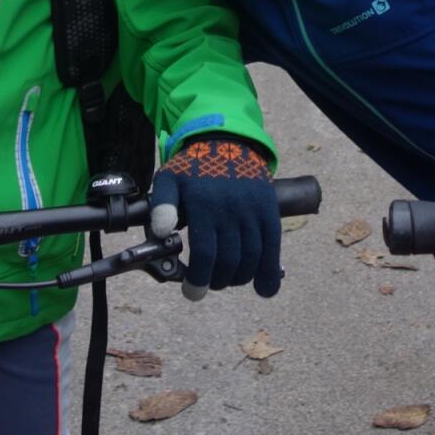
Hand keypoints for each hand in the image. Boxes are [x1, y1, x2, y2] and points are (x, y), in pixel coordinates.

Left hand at [148, 137, 281, 300]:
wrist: (228, 141)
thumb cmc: (194, 167)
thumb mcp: (169, 179)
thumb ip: (162, 206)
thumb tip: (160, 233)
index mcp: (204, 204)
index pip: (205, 253)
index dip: (199, 279)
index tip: (193, 292)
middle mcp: (231, 208)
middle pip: (229, 260)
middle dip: (218, 280)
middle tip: (209, 284)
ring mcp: (253, 210)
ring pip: (252, 257)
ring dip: (240, 278)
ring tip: (228, 279)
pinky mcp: (269, 210)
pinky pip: (273, 246)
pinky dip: (271, 271)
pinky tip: (265, 289)